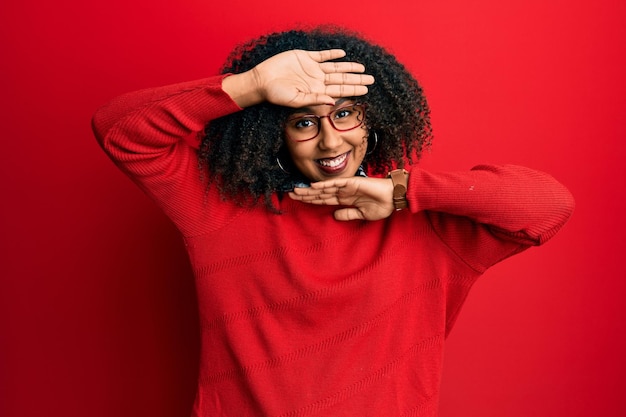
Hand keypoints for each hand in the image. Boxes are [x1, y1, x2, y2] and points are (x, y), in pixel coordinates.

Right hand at [252, 49, 374, 106]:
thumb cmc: (276, 94)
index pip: (339, 90)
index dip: (353, 89)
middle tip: (371, 79)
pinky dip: (332, 54)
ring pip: (335, 67)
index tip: (366, 90)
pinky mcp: (305, 57)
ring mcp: (312, 68)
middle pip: (341, 79)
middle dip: (356, 79)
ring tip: (362, 68)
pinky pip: (321, 55)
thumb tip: (332, 102)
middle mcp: (317, 79)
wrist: (262, 81)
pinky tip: (342, 54)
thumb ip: (314, 99)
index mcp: (317, 90)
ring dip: (348, 67)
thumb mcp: (296, 100)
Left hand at [289, 176, 394, 220]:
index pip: (323, 200)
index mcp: (344, 200)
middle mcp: (342, 192)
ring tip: (296, 190)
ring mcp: (346, 187)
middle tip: (290, 194)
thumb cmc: (382, 205)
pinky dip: (324, 185)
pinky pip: (335, 184)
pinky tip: (312, 186)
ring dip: (310, 190)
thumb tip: (334, 216)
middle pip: (320, 194)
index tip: (299, 201)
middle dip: (305, 195)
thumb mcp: (362, 215)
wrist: (393, 198)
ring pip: (323, 189)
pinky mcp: (351, 183)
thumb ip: (348, 214)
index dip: (311, 200)